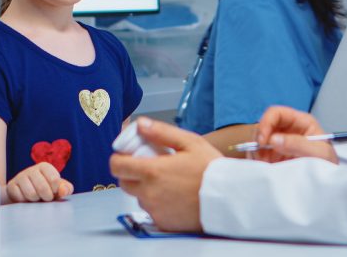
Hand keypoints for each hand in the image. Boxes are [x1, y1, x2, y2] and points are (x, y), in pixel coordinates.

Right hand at [6, 163, 73, 202]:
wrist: (25, 194)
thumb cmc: (46, 190)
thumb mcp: (57, 189)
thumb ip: (65, 188)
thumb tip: (64, 191)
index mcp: (45, 167)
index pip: (54, 180)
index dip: (55, 191)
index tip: (54, 193)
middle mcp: (32, 169)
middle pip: (42, 188)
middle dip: (46, 197)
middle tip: (46, 198)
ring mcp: (20, 177)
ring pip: (31, 194)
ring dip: (35, 200)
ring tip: (36, 198)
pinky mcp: (12, 186)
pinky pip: (20, 198)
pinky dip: (25, 202)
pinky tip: (26, 199)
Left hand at [110, 117, 221, 232]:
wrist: (229, 199)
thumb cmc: (211, 170)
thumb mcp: (190, 142)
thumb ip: (161, 132)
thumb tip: (141, 124)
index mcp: (152, 171)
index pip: (117, 166)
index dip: (119, 158)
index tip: (128, 155)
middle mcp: (149, 193)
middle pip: (124, 182)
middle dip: (132, 173)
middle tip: (151, 166)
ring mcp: (155, 210)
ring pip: (139, 196)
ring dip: (146, 188)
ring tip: (169, 181)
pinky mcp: (163, 222)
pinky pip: (152, 210)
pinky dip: (158, 203)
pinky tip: (175, 196)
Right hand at [255, 106, 338, 164]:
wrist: (327, 184)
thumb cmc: (328, 165)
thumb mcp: (318, 153)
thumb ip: (297, 144)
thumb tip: (273, 139)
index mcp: (300, 122)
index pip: (277, 113)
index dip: (266, 123)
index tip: (262, 140)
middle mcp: (288, 128)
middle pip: (265, 125)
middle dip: (260, 138)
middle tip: (261, 155)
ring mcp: (280, 141)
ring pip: (259, 138)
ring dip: (258, 150)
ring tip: (266, 163)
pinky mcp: (274, 154)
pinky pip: (258, 152)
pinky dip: (257, 159)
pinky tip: (266, 166)